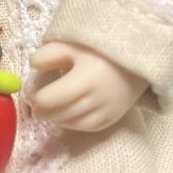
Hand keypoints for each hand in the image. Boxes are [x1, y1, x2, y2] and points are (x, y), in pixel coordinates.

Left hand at [30, 41, 145, 131]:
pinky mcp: (116, 115)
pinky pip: (92, 128)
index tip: (34, 94)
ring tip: (51, 113)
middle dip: (47, 112)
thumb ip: (50, 54)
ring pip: (76, 123)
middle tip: (37, 109)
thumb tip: (33, 65)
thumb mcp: (73, 43)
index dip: (39, 98)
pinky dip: (77, 125)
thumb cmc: (101, 47)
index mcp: (85, 78)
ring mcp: (108, 109)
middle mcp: (97, 98)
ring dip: (60, 121)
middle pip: (63, 113)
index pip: (53, 98)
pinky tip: (69, 118)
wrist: (139, 53)